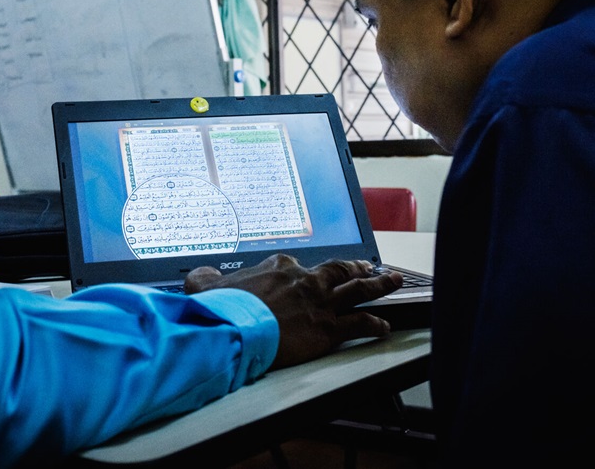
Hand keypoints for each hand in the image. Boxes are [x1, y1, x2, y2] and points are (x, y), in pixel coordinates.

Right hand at [184, 253, 403, 369]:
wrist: (235, 329)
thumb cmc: (222, 309)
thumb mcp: (206, 286)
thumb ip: (206, 278)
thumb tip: (201, 275)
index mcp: (279, 267)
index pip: (296, 265)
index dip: (302, 270)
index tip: (305, 273)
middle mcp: (305, 280)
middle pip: (337, 270)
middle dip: (355, 268)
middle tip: (367, 267)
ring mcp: (320, 303)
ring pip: (357, 289)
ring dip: (378, 284)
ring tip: (393, 280)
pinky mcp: (328, 329)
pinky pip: (359, 323)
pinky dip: (375, 324)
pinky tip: (384, 327)